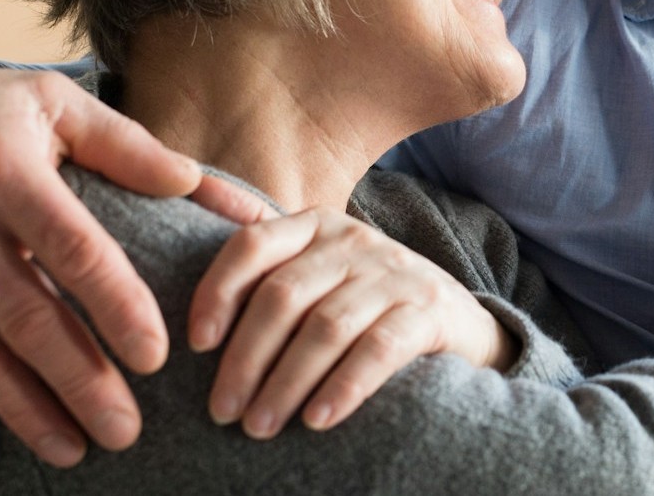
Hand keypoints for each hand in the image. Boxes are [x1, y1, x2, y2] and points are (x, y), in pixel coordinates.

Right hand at [0, 48, 274, 471]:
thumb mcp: (53, 102)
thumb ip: (128, 146)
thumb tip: (200, 183)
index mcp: (6, 169)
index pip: (72, 248)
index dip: (115, 306)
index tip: (155, 358)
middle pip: (23, 317)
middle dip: (79, 382)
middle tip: (126, 432)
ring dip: (22, 410)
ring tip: (73, 451)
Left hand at [190, 208, 514, 438]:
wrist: (461, 321)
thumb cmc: (368, 302)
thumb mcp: (319, 269)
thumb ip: (266, 254)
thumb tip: (192, 228)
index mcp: (315, 226)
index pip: (252, 245)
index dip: (217, 292)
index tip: (195, 345)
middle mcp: (354, 241)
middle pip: (283, 296)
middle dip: (244, 358)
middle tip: (222, 411)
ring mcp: (395, 273)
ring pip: (325, 327)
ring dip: (285, 383)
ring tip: (259, 427)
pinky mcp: (429, 311)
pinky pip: (378, 350)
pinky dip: (343, 388)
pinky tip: (316, 420)